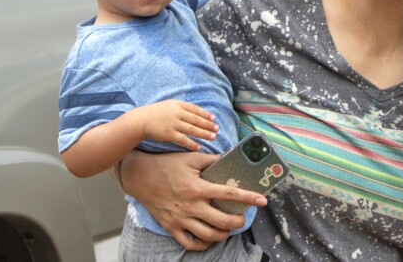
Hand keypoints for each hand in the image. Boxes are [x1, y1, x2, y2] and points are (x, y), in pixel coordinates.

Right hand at [120, 151, 267, 250]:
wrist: (139, 176)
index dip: (249, 198)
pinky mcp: (171, 226)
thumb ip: (212, 160)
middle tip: (242, 218)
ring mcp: (180, 218)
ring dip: (223, 234)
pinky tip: (210, 237)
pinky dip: (203, 243)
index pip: (230, 194)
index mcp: (198, 187)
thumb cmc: (166, 165)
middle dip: (238, 222)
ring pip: (208, 235)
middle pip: (222, 221)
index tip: (262, 200)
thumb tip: (230, 159)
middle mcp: (191, 206)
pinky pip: (189, 243)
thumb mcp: (191, 158)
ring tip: (229, 228)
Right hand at [133, 100, 217, 150]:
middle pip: (196, 120)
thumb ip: (181, 108)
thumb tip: (195, 113)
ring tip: (213, 137)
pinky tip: (199, 147)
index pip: (195, 109)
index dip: (205, 114)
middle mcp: (177, 113)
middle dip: (208, 125)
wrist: (141, 120)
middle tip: (217, 129)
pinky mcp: (169, 134)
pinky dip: (192, 143)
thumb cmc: (155, 113)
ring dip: (204, 134)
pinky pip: (183, 140)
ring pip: (193, 129)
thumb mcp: (169, 105)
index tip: (213, 118)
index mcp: (178, 105)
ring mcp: (173, 124)